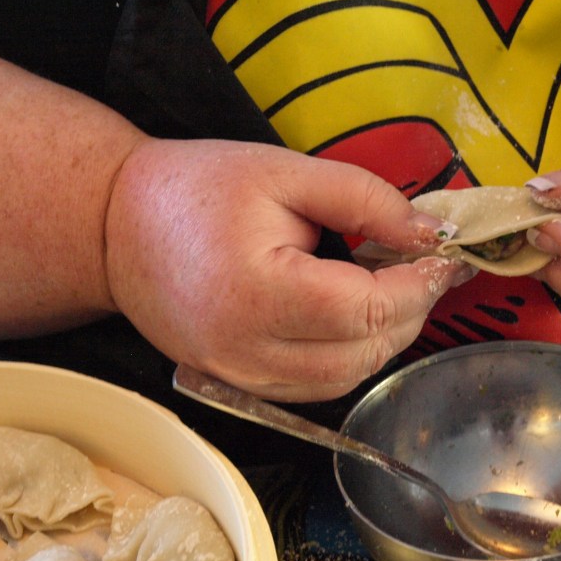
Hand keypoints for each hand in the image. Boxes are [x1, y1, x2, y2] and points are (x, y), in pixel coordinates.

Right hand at [104, 139, 470, 400]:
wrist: (115, 226)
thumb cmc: (195, 188)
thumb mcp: (286, 172)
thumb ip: (366, 199)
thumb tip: (429, 232)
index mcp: (258, 290)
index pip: (365, 308)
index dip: (418, 285)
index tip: (445, 258)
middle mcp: (246, 349)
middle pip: (362, 352)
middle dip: (410, 312)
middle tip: (428, 270)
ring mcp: (238, 376)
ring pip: (342, 380)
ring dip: (384, 340)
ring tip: (397, 292)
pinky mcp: (235, 383)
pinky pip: (312, 388)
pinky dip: (348, 359)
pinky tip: (357, 321)